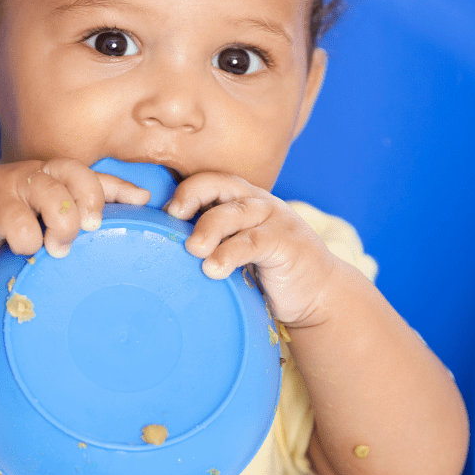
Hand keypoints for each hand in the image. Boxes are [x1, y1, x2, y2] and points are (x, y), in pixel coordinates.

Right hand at [0, 158, 150, 265]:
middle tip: (91, 227)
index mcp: (55, 178)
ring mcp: (15, 185)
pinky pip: (18, 221)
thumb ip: (67, 225)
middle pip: (79, 175)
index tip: (142, 201)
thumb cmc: (1, 220)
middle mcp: (39, 175)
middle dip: (92, 201)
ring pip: (52, 193)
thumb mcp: (37, 221)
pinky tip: (23, 249)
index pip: (95, 176)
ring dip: (62, 222)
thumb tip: (104, 238)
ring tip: (58, 246)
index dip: (120, 187)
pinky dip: (26, 241)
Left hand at [165, 172, 337, 326]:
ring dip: (209, 228)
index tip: (163, 214)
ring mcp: (275, 219)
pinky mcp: (287, 242)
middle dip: (192, 197)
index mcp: (239, 199)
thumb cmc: (264, 272)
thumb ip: (208, 242)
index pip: (208, 181)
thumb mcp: (233, 250)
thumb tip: (157, 249)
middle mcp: (256, 202)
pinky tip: (214, 269)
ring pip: (235, 213)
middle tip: (171, 218)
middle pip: (219, 186)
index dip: (184, 191)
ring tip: (193, 250)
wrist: (316, 293)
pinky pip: (254, 242)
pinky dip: (230, 254)